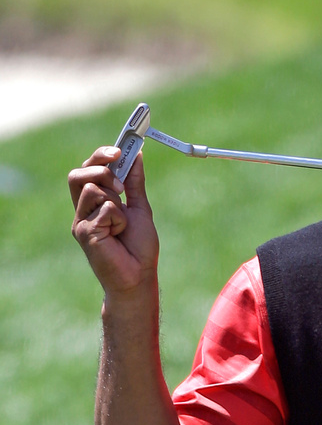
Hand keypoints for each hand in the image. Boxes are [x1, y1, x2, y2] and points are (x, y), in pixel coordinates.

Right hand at [69, 147, 158, 295]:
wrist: (139, 275)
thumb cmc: (138, 246)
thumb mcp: (139, 207)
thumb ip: (134, 182)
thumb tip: (137, 154)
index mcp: (94, 202)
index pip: (88, 169)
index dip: (101, 155)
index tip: (121, 149)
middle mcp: (83, 209)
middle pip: (78, 174)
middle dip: (101, 169)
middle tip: (121, 184)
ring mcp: (80, 220)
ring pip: (92, 188)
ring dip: (115, 200)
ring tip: (122, 222)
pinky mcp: (83, 231)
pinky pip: (103, 209)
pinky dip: (118, 218)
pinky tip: (118, 234)